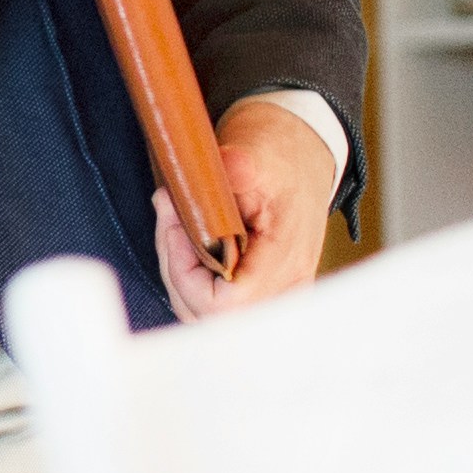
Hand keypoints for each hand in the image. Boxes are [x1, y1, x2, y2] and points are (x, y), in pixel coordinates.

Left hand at [155, 95, 338, 318]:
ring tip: (175, 223)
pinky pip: (212, 309)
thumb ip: (240, 167)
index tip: (176, 227)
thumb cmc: (282, 162)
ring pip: (204, 316)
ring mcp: (273, 298)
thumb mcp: (261, 156)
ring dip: (177, 273)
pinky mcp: (259, 297)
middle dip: (175, 267)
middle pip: (208, 314)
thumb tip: (226, 166)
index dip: (187, 273)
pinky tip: (187, 243)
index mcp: (287, 260)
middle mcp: (284, 290)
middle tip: (169, 213)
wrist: (303, 165)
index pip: (226, 303)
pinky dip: (188, 279)